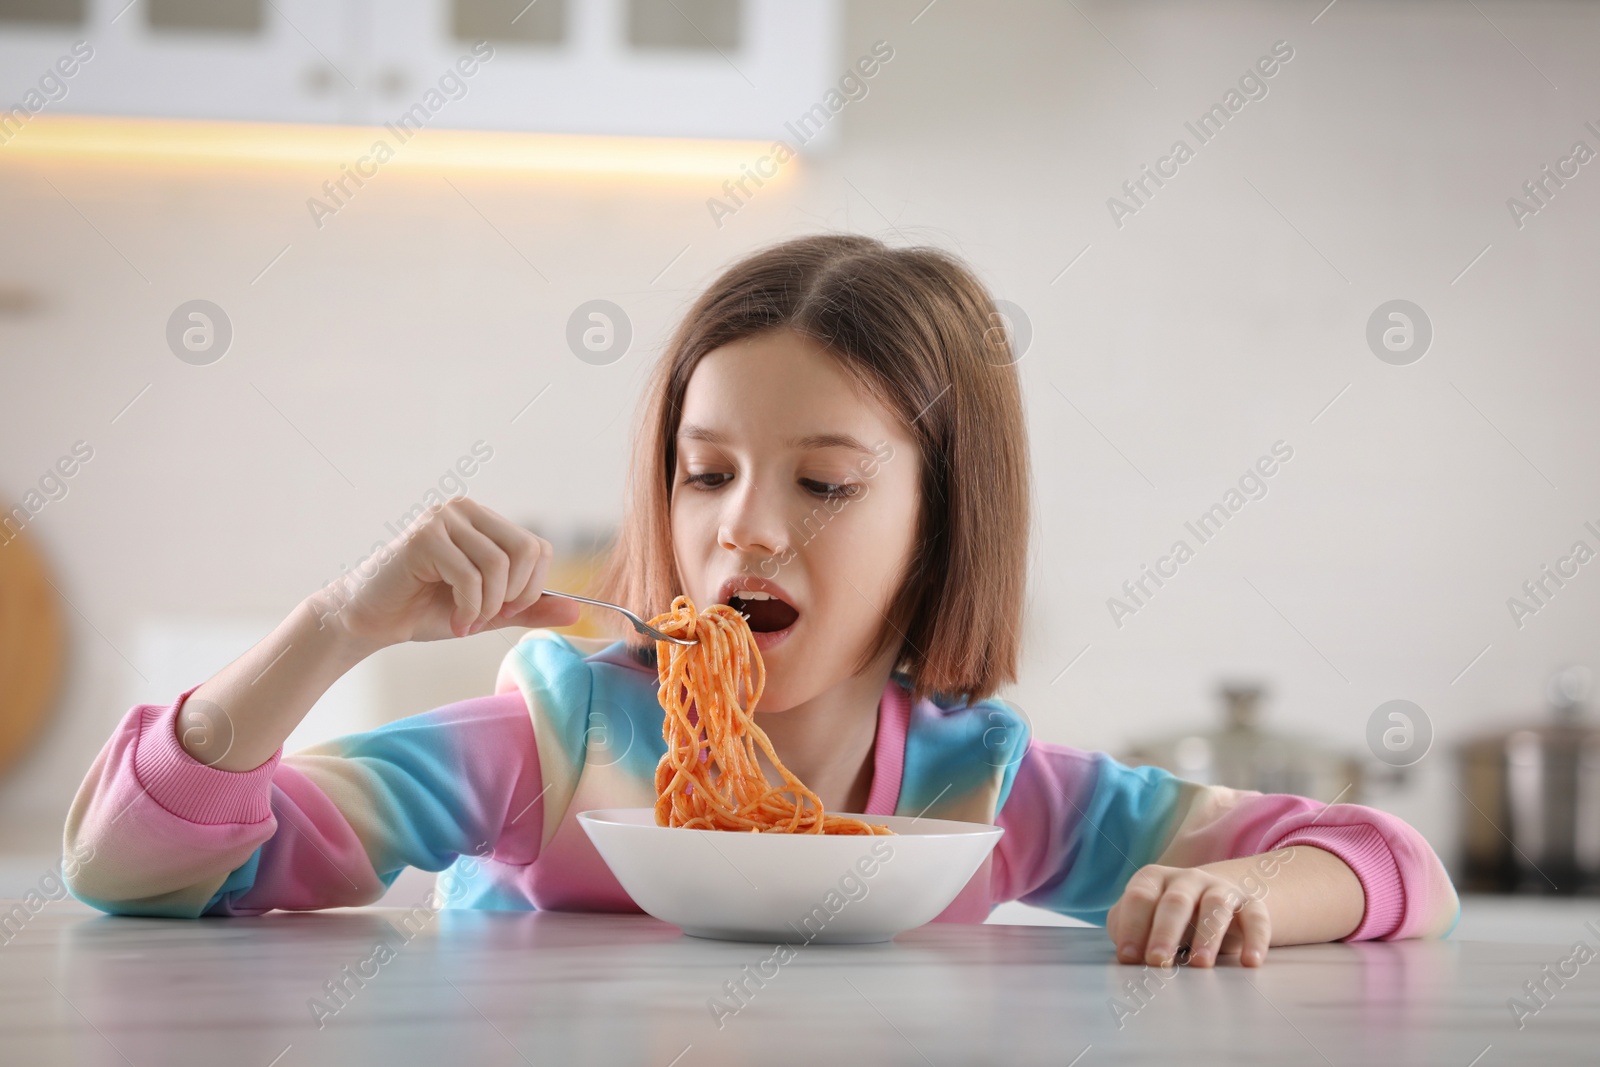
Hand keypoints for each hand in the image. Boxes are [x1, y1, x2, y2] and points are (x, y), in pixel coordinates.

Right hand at [309, 497, 581, 647]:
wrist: (371, 619)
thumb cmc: (428, 610)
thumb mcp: (489, 610)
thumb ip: (529, 608)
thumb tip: (577, 611)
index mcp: (484, 521)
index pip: (538, 547)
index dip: (531, 587)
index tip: (505, 611)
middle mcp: (465, 510)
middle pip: (526, 551)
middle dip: (515, 596)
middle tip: (488, 617)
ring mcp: (443, 519)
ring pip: (499, 565)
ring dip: (488, 606)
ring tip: (467, 620)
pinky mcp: (424, 538)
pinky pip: (470, 575)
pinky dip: (469, 608)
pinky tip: (455, 622)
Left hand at [1105, 863, 1270, 967]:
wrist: (1215, 901)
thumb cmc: (1167, 919)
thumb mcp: (1143, 920)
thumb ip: (1127, 931)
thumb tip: (1127, 954)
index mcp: (1155, 879)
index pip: (1140, 898)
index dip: (1132, 927)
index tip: (1128, 958)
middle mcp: (1187, 879)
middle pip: (1175, 902)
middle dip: (1164, 932)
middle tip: (1157, 961)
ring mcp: (1220, 889)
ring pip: (1215, 906)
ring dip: (1207, 935)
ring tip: (1200, 965)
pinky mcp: (1250, 904)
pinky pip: (1256, 918)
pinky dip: (1256, 939)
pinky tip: (1250, 962)